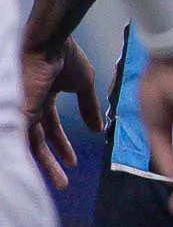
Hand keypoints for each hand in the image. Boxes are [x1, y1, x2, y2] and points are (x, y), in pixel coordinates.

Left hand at [22, 36, 100, 188]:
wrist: (50, 43)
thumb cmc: (67, 57)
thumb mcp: (83, 84)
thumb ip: (89, 107)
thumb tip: (98, 128)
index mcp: (44, 97)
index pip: (51, 128)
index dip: (62, 146)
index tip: (73, 162)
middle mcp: (30, 106)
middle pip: (38, 141)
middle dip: (50, 162)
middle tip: (62, 182)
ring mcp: (22, 109)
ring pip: (30, 143)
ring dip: (44, 164)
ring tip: (60, 182)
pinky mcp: (20, 112)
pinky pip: (22, 138)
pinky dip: (27, 154)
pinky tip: (35, 169)